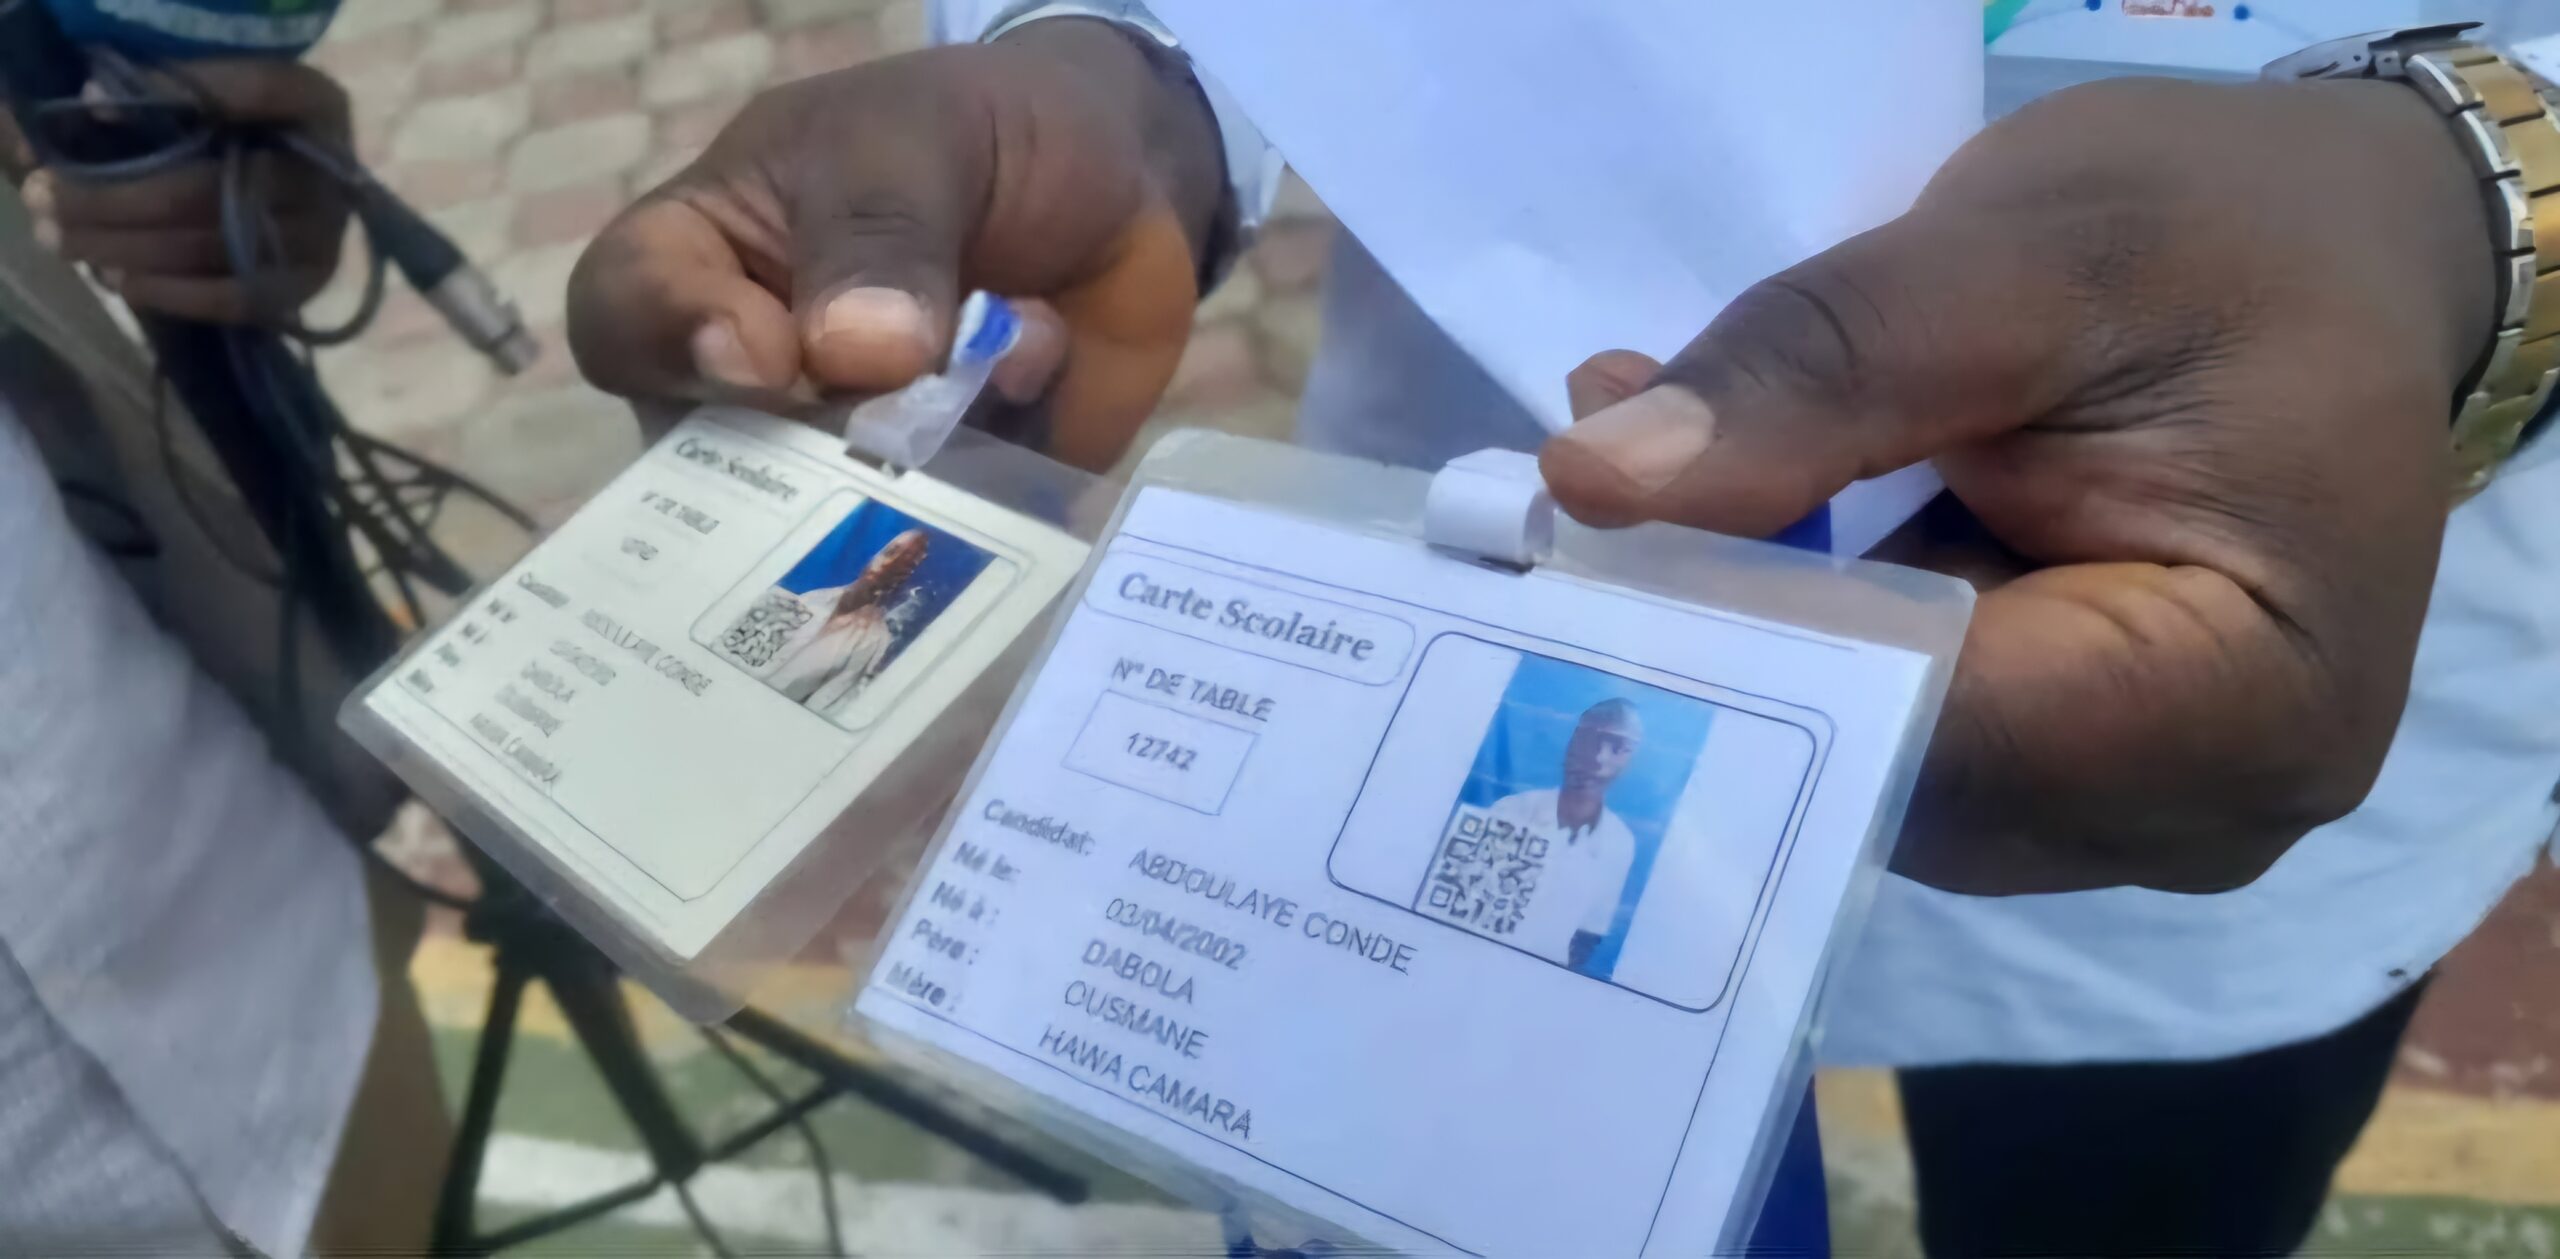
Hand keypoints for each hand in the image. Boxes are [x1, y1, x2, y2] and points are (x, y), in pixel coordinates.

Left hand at [22, 59, 351, 323]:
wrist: (294, 187)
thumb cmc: (242, 128)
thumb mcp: (218, 92)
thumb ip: (170, 91)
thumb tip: (96, 106)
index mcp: (315, 102)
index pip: (254, 90)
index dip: (179, 94)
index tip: (94, 107)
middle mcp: (331, 170)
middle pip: (209, 187)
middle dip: (114, 195)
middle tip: (46, 196)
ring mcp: (324, 233)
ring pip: (211, 246)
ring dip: (126, 246)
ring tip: (65, 240)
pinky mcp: (309, 283)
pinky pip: (235, 298)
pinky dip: (172, 292)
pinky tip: (120, 280)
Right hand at [566, 20, 1225, 469]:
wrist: (1123, 182)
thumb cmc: (983, 137)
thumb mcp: (916, 141)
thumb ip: (878, 233)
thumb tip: (855, 357)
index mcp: (704, 263)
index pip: (625, 320)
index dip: (676, 347)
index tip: (765, 359)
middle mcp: (759, 385)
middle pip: (723, 465)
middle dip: (818, 444)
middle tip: (894, 414)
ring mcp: (856, 460)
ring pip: (847, 517)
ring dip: (939, 445)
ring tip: (1016, 349)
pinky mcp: (958, 507)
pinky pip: (963, 534)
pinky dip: (1015, 464)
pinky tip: (1051, 373)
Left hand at [1544, 79, 2494, 895]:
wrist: (2316, 252)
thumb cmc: (2220, 243)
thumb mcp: (2024, 257)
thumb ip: (1813, 371)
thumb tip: (1590, 480)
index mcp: (2252, 704)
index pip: (1941, 731)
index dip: (1745, 658)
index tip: (1572, 564)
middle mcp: (2195, 812)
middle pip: (1889, 779)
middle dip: (1723, 646)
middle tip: (1575, 502)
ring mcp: (2122, 812)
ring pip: (1858, 770)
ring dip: (1739, 635)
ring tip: (1645, 483)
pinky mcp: (2055, 775)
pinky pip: (1877, 735)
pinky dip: (1788, 633)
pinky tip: (1722, 517)